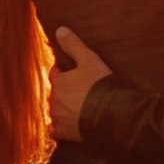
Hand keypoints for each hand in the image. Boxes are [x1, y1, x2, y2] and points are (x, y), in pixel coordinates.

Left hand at [47, 26, 107, 140]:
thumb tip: (60, 30)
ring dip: (64, 109)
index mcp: (57, 82)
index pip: (55, 75)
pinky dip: (65, 127)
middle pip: (56, 94)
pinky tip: (74, 125)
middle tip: (80, 94)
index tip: (74, 76)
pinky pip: (59, 129)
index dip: (64, 74)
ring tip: (79, 109)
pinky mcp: (63, 133)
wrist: (111, 115)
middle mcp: (52, 100)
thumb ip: (74, 44)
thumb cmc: (100, 85)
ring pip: (57, 111)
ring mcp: (57, 118)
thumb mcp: (89, 60)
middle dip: (64, 93)